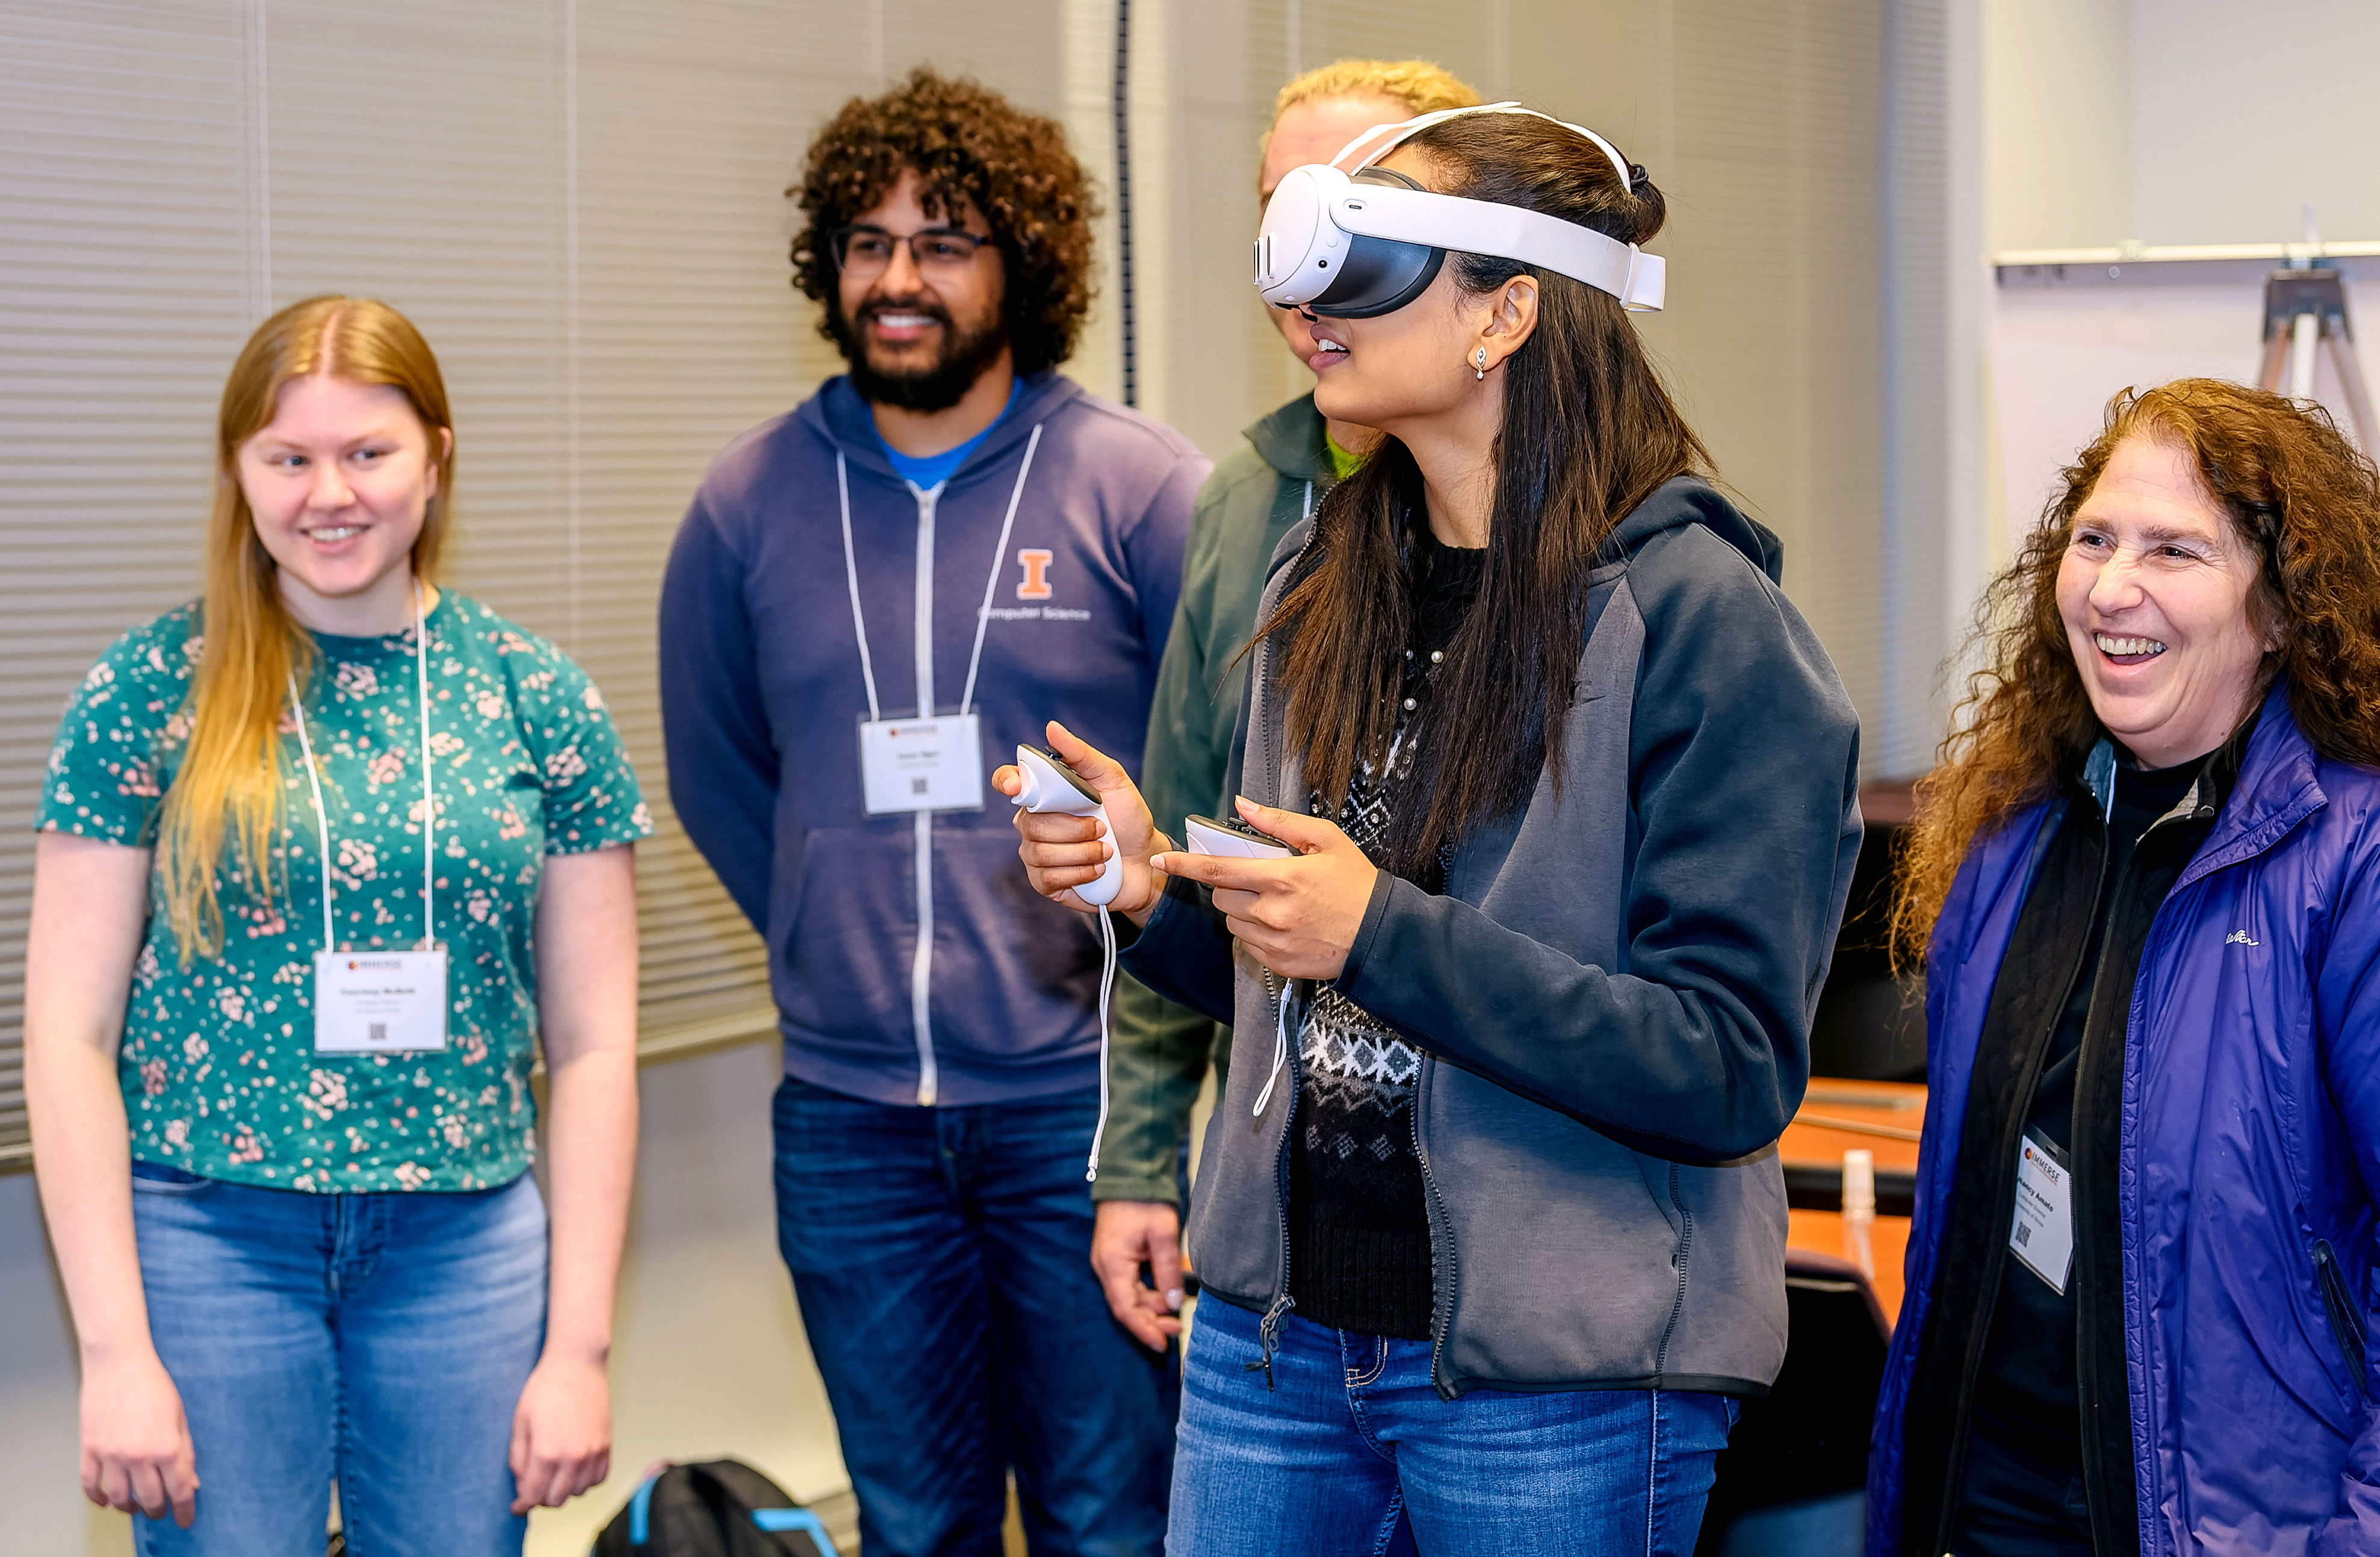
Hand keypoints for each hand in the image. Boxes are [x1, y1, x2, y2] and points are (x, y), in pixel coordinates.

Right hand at [79, 1348, 197, 1526]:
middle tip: (161, 1511)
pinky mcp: (90, 1449)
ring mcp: (111, 1454)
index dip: (185, 1510)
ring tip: (135, 1506)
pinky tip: (105, 1501)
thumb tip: (191, 1483)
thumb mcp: (180, 1417)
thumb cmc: (154, 1385)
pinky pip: (89, 1484)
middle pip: (149, 1499)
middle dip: (158, 1510)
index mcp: (167, 1447)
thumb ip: (186, 1453)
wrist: (119, 1363)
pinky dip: (96, 1498)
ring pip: (119, 1498)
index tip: (186, 1521)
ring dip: (128, 1507)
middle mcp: (139, 1455)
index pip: (179, 1490)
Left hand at [509, 1348, 611, 1513]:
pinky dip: (586, 1480)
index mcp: (546, 1453)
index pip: (533, 1497)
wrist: (577, 1363)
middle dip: (541, 1498)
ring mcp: (593, 1452)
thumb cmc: (544, 1389)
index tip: (517, 1505)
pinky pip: (598, 1479)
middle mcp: (572, 1458)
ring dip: (564, 1489)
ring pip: (578, 1492)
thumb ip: (518, 1460)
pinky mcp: (607, 1445)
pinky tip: (575, 1468)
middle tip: (534, 1485)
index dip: (522, 1505)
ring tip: (555, 1474)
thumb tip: (523, 1486)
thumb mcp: (520, 1423)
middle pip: (556, 1500)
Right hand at [994, 722, 1173, 922]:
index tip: (1016, 786)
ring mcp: (1035, 853)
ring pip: (1041, 852)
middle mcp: (1033, 822)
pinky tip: (1097, 870)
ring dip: (1083, 852)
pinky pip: (1047, 877)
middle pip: (1031, 824)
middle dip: (1074, 828)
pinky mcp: (1043, 882)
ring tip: (1106, 850)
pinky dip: (1080, 873)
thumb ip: (1081, 754)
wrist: (1146, 860)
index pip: (1009, 781)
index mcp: (1045, 793)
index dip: (1006, 781)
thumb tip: (1051, 728)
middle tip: (1103, 828)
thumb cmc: (1128, 817)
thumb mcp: (1113, 779)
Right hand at [1092, 1200, 1187, 1349]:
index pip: (1126, 1309)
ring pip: (1130, 1296)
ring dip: (1152, 1306)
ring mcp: (1109, 1262)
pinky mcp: (1116, 1257)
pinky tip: (1166, 1293)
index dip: (1144, 1330)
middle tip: (1178, 1327)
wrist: (1129, 1175)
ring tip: (1177, 1310)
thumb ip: (1168, 1271)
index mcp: (1113, 1264)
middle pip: (1127, 1307)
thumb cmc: (1145, 1201)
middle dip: (1152, 1321)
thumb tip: (1174, 1304)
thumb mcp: (1163, 1234)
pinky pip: (1131, 1283)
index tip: (1163, 1345)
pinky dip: (1148, 1292)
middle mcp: (1105, 1267)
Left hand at [1152, 797, 1377, 981]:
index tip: (1160, 859)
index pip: (1216, 871)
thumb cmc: (1357, 883)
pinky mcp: (1279, 963)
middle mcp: (1272, 913)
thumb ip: (1279, 822)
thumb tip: (1242, 805)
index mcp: (1281, 878)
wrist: (1383, 936)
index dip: (1183, 865)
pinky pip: (1248, 945)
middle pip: (1221, 897)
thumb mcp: (1326, 840)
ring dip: (1241, 909)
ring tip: (1274, 902)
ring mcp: (1274, 941)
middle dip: (1227, 884)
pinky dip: (1255, 932)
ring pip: (1232, 922)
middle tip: (1255, 878)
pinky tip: (1283, 923)